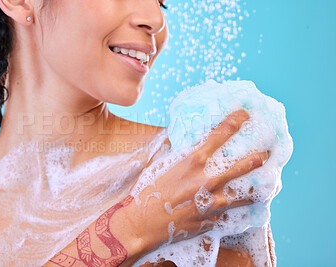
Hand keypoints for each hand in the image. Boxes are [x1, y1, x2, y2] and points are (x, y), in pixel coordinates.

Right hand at [127, 109, 269, 250]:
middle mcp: (206, 180)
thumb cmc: (146, 192)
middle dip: (257, 157)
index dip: (235, 121)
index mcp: (192, 162)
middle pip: (241, 166)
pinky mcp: (211, 221)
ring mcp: (211, 203)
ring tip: (263, 184)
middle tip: (266, 153)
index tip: (245, 115)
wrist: (140, 225)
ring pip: (244, 194)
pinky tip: (244, 209)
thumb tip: (190, 145)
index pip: (219, 135)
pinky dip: (236, 210)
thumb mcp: (160, 166)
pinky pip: (230, 215)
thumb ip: (178, 154)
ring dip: (255, 187)